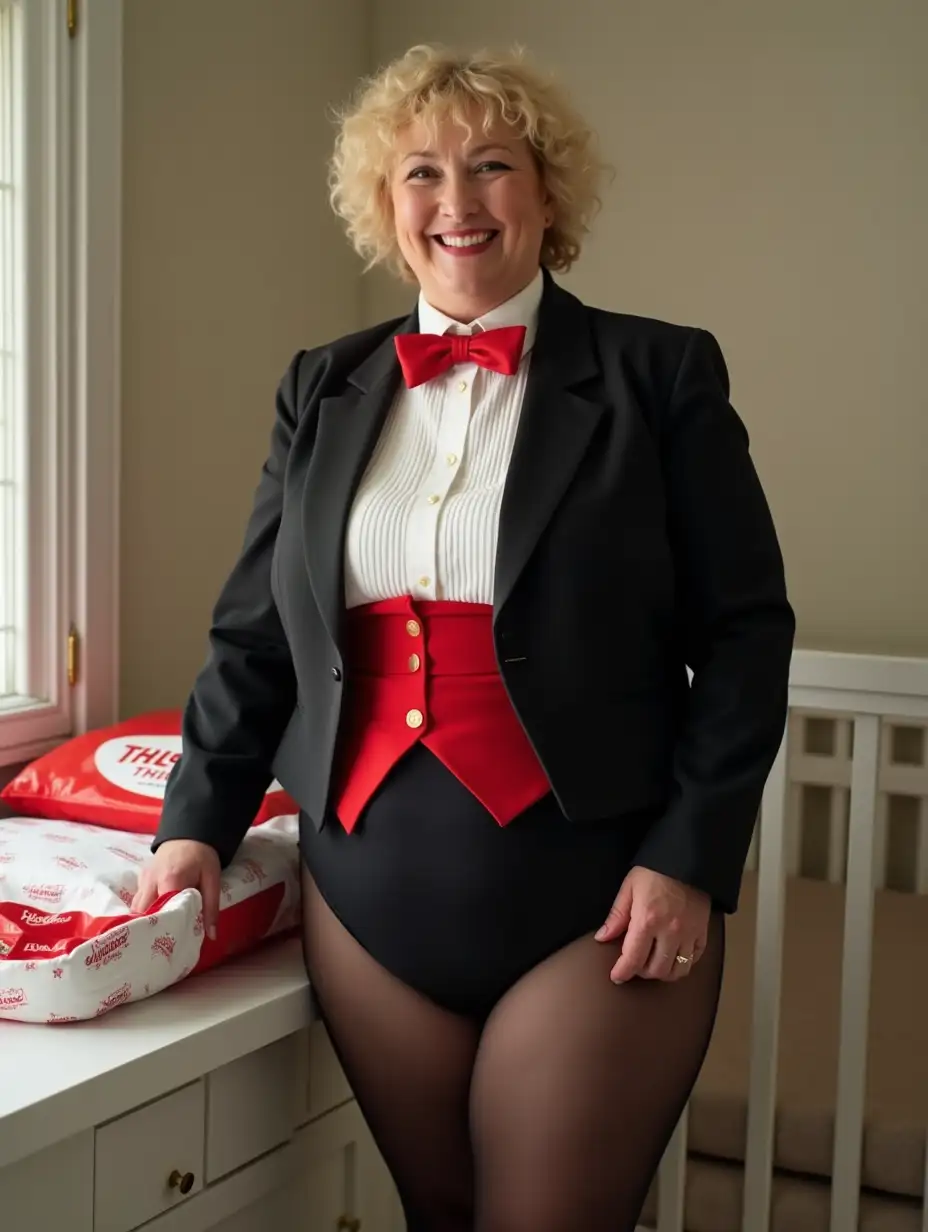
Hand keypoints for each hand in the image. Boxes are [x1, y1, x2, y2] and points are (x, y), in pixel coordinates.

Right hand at [130, 839, 221, 939]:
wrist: (191, 833)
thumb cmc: (203, 857)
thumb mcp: (213, 880)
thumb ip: (211, 907)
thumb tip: (211, 935)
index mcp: (170, 880)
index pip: (160, 911)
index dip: (161, 929)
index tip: (166, 947)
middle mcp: (151, 880)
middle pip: (142, 913)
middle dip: (147, 930)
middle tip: (155, 949)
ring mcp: (143, 878)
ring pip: (136, 908)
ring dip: (142, 922)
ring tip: (151, 940)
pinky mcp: (141, 878)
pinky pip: (137, 900)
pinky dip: (141, 912)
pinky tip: (148, 924)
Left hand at [595, 865, 710, 982]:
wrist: (686, 860)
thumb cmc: (655, 871)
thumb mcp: (629, 888)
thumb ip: (617, 916)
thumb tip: (603, 937)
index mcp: (648, 920)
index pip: (633, 958)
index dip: (622, 972)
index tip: (617, 976)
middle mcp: (670, 931)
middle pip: (656, 970)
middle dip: (641, 972)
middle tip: (634, 963)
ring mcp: (689, 934)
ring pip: (677, 970)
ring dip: (663, 972)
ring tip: (653, 963)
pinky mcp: (702, 932)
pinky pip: (694, 959)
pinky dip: (682, 964)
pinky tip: (673, 955)